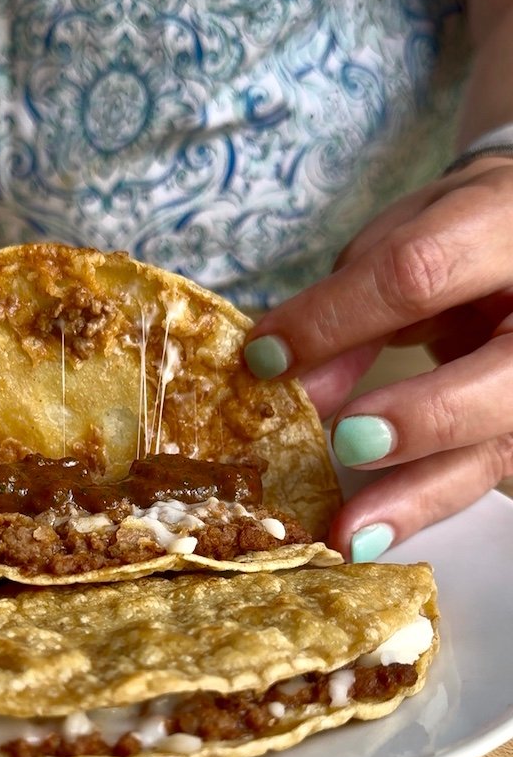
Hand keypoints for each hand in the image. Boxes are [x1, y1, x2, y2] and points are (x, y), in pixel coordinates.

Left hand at [243, 158, 512, 559]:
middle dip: (420, 417)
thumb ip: (349, 298)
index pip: (421, 273)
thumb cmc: (462, 233)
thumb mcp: (403, 236)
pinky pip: (484, 472)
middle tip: (343, 444)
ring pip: (498, 445)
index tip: (268, 357)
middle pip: (502, 377)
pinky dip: (424, 503)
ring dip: (418, 496)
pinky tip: (373, 533)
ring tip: (348, 534)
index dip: (338, 318)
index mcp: (506, 222)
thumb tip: (285, 371)